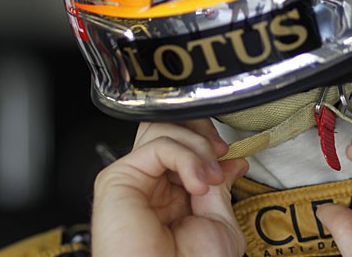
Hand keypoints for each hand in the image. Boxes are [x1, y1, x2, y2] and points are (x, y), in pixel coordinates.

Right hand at [91, 119, 248, 256]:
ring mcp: (134, 179)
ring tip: (209, 177)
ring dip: (196, 145)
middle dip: (202, 133)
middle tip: (222, 154)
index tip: (233, 158)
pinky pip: (158, 145)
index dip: (210, 144)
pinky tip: (198, 182)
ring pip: (162, 129)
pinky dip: (186, 156)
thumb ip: (219, 188)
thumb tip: (229, 161)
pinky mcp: (118, 178)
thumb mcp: (218, 224)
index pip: (185, 145)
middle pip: (170, 128)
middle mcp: (150, 185)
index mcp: (171, 196)